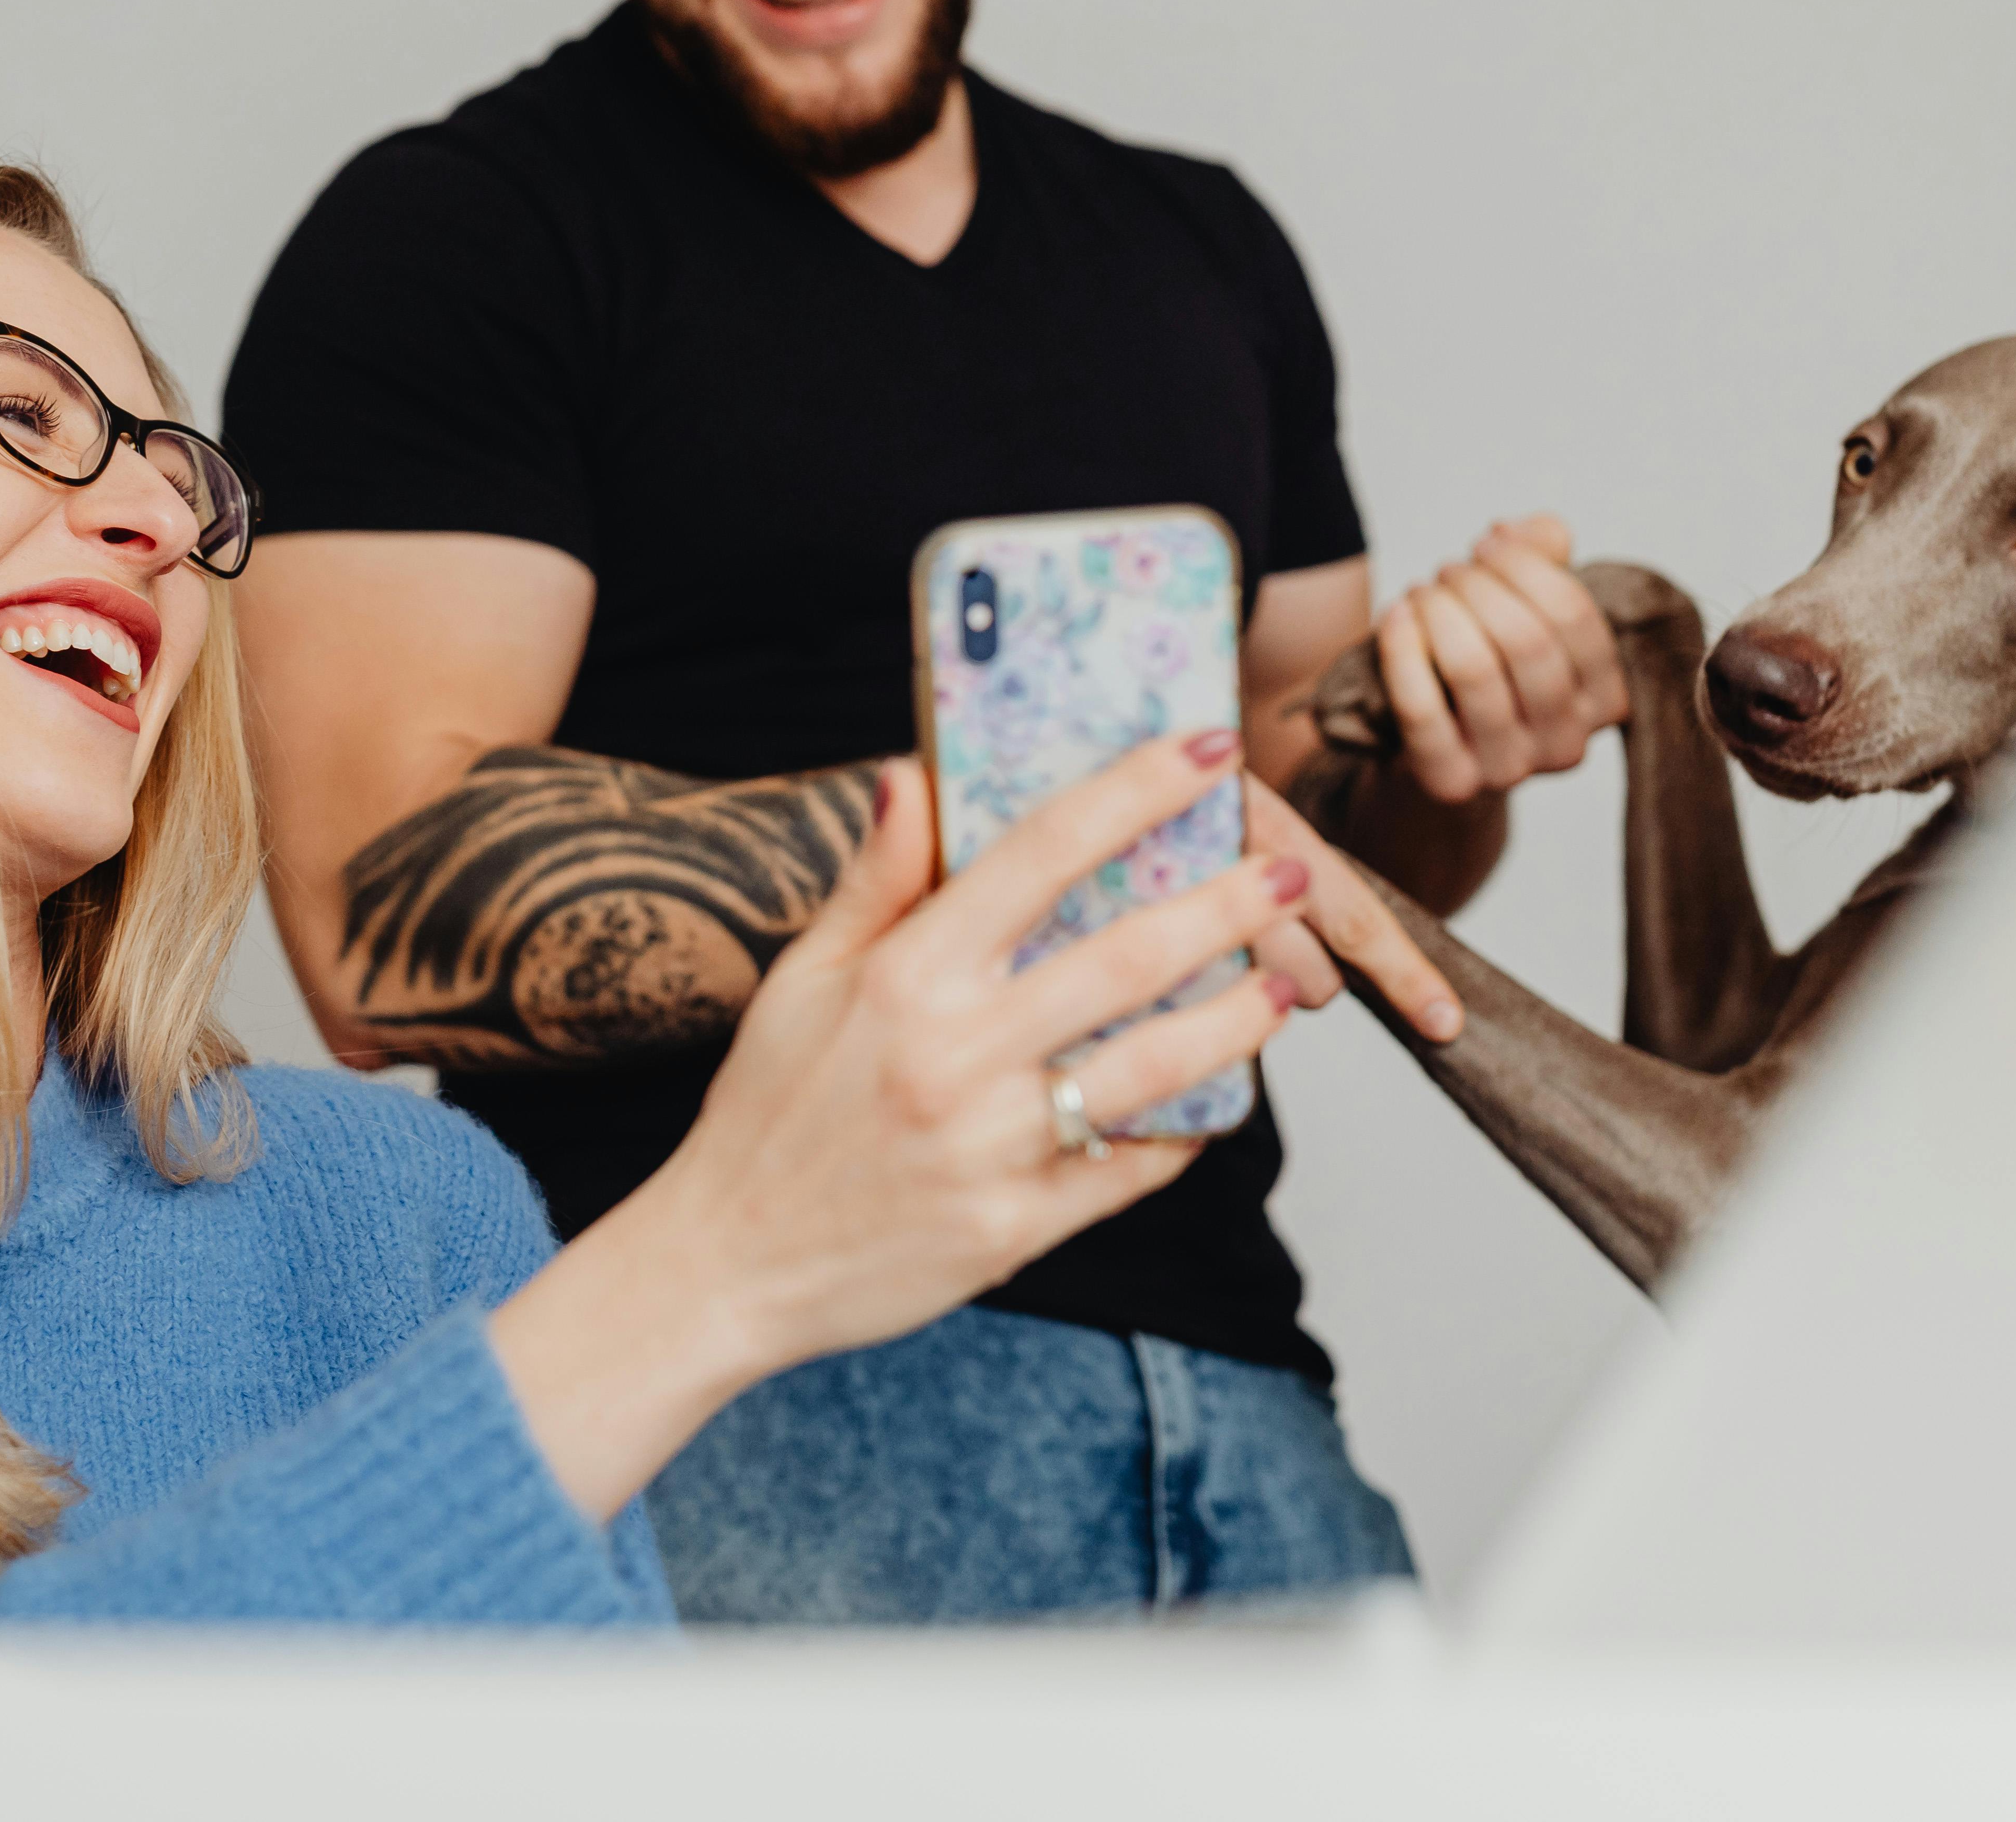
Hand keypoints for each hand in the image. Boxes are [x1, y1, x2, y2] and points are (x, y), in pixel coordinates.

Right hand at [490, 729, 1446, 1518]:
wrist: (724, 1264)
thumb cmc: (765, 1110)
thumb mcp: (800, 980)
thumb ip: (873, 880)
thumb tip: (912, 772)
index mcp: (902, 978)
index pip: (1039, 855)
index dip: (1132, 793)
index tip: (1204, 751)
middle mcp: (953, 1056)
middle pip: (1126, 959)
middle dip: (1226, 906)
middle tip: (1291, 870)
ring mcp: (989, 1148)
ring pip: (1152, 1070)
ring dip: (1234, 1021)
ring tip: (1286, 985)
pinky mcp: (1012, 1228)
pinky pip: (1126, 1172)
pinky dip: (1183, 1135)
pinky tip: (1218, 1102)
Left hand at [1373, 515, 1628, 805]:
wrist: (1442, 739)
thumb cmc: (1495, 662)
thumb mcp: (1530, 605)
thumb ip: (1543, 555)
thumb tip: (1522, 532)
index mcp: (1607, 699)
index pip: (1574, 618)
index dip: (1524, 566)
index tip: (1487, 545)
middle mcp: (1568, 743)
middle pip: (1526, 641)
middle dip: (1478, 587)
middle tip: (1450, 570)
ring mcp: (1512, 770)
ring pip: (1474, 670)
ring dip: (1439, 611)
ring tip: (1423, 592)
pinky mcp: (1452, 783)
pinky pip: (1421, 709)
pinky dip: (1402, 651)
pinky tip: (1394, 616)